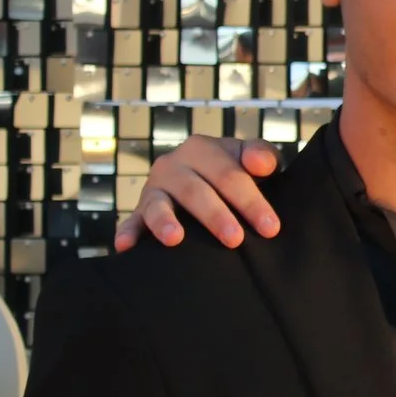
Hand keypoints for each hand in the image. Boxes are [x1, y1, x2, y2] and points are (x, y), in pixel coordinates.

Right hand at [114, 136, 283, 250]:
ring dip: (164, 221)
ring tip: (175, 239)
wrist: (214, 182)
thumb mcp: (253, 159)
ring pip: (158, 204)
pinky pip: (131, 221)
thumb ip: (262, 155)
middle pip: (195, 190)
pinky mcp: (139, 211)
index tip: (270, 227)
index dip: (250, 201)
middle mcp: (173, 165)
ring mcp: (153, 188)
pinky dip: (127, 232)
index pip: (229, 174)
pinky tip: (125, 247)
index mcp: (202, 149)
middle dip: (216, 215)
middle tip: (235, 239)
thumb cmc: (237, 172)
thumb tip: (260, 163)